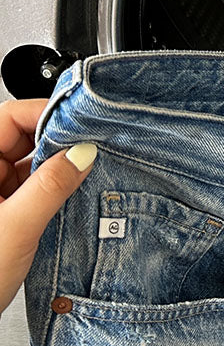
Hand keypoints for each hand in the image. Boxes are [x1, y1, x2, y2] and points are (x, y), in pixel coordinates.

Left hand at [0, 99, 96, 314]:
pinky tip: (70, 196)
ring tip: (84, 176)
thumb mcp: (16, 230)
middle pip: (22, 137)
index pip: (11, 117)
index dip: (48, 115)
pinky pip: (29, 186)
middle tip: (92, 150)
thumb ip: (50, 186)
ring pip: (28, 162)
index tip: (84, 125)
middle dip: (59, 142)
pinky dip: (51, 188)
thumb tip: (82, 152)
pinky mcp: (1, 211)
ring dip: (57, 167)